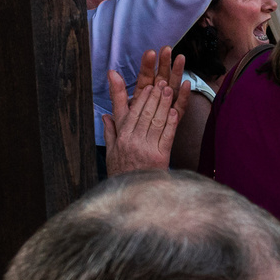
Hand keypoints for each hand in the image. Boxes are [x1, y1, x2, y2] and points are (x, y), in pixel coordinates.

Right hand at [103, 48, 189, 172]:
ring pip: (155, 121)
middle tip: (161, 82)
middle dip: (154, 96)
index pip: (131, 113)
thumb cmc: (122, 173)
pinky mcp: (160, 158)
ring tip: (169, 90)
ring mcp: (146, 149)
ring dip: (163, 104)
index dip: (140, 98)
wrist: (132, 197)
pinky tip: (174, 111)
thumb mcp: (111, 153)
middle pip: (144, 113)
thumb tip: (105, 115)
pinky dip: (170, 123)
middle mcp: (132, 141)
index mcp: (121, 138)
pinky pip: (166, 136)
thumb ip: (110, 132)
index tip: (147, 86)